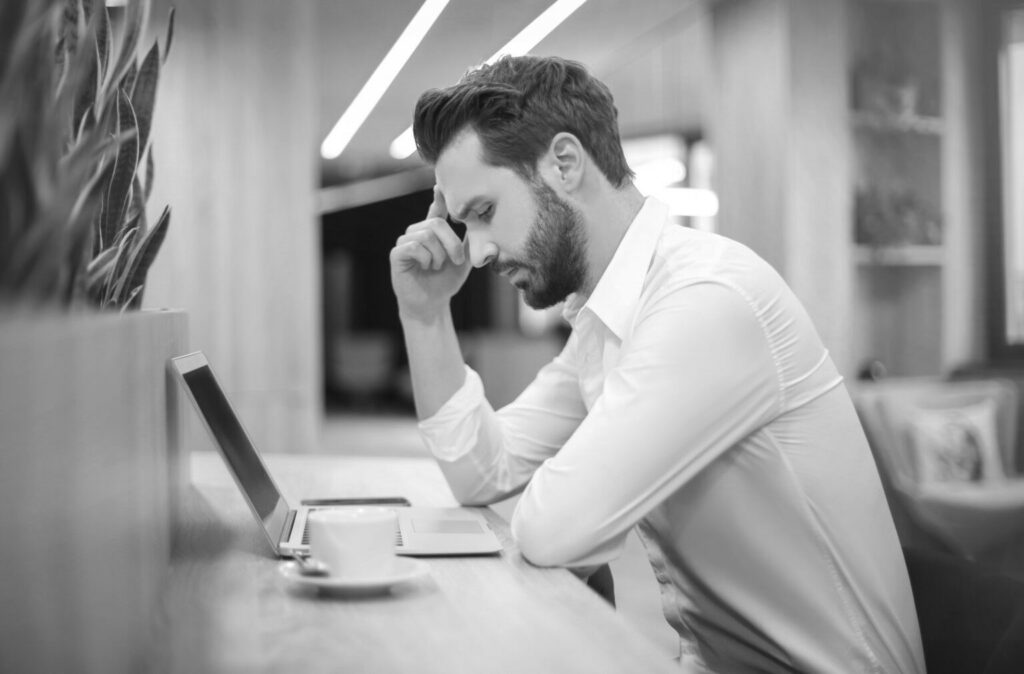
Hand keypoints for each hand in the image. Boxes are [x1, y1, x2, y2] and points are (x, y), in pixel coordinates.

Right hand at [390, 186, 470, 322]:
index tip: (440, 186)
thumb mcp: (464, 260)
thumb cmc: (446, 281)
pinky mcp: (397, 254)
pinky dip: (425, 258)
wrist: (432, 304)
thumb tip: (482, 223)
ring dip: (438, 255)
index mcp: (433, 233)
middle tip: (457, 260)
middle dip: (452, 243)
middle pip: (436, 223)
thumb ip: (470, 242)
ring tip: (437, 267)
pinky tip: (426, 267)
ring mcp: (405, 242)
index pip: (436, 210)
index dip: (439, 198)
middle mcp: (417, 233)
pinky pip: (413, 247)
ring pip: (426, 235)